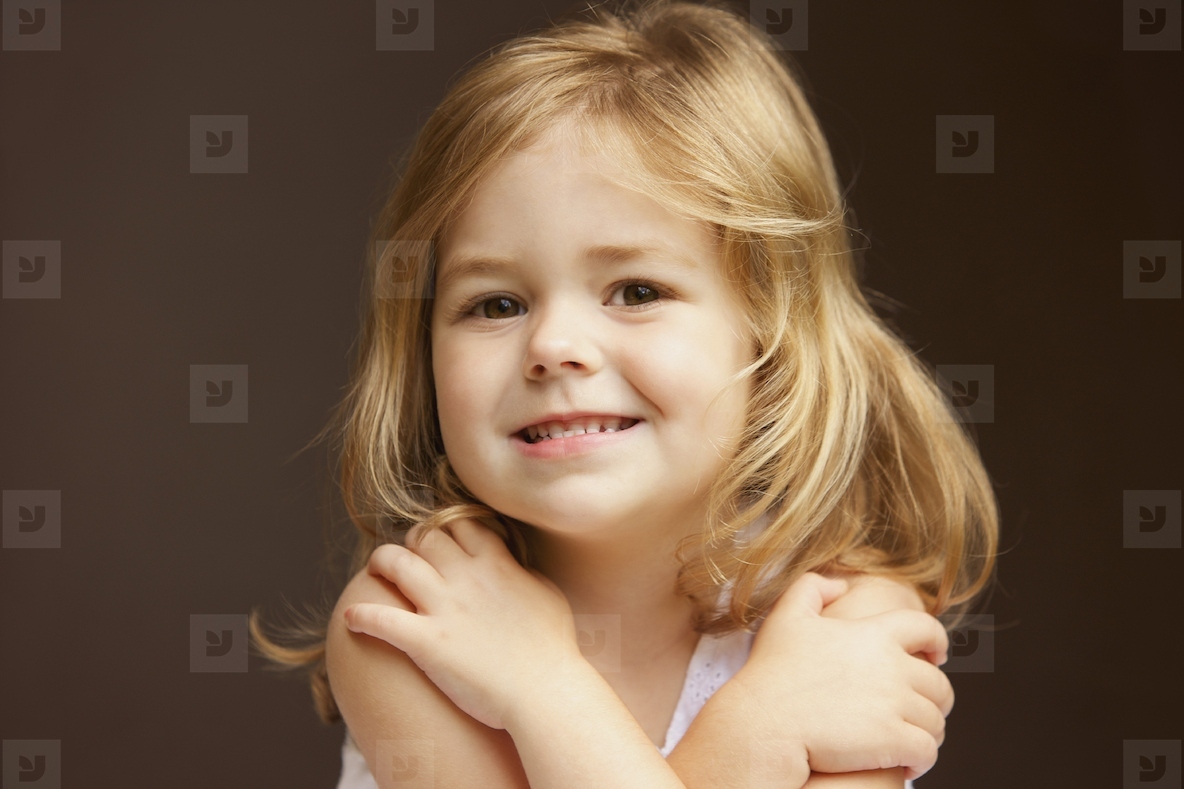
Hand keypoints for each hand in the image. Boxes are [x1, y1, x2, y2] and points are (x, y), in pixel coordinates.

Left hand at [342, 518, 581, 730]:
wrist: (544, 692)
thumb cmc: (553, 648)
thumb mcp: (546, 594)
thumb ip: (522, 572)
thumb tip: (511, 565)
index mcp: (495, 563)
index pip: (459, 523)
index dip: (444, 526)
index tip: (439, 538)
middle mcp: (465, 577)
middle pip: (424, 537)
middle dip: (411, 541)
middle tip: (407, 554)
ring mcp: (443, 608)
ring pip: (396, 563)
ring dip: (380, 562)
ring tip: (375, 571)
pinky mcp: (426, 642)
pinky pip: (381, 621)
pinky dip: (360, 617)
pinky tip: (350, 619)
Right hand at [731, 572, 952, 780]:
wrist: (764, 723)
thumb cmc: (771, 673)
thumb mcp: (786, 616)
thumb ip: (812, 587)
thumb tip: (840, 585)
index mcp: (873, 634)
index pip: (926, 628)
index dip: (937, 641)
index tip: (935, 654)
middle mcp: (892, 666)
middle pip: (938, 682)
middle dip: (934, 696)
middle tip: (921, 706)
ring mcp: (895, 705)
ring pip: (935, 719)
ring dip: (927, 730)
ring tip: (911, 738)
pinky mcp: (894, 741)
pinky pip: (927, 751)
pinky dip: (922, 759)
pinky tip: (906, 763)